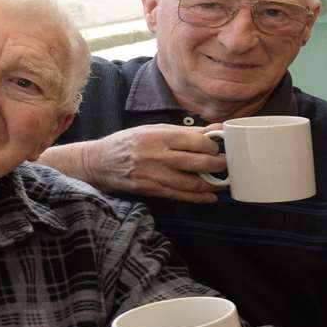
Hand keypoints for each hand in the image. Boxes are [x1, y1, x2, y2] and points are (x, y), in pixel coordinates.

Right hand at [39, 124, 225, 202]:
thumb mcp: (154, 129)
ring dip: (212, 185)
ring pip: (191, 182)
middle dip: (218, 165)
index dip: (213, 146)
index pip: (196, 141)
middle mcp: (157, 155)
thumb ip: (185, 132)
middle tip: (227, 165)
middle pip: (197, 162)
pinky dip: (198, 197)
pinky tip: (209, 197)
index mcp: (159, 135)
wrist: (99, 162)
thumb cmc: (130, 142)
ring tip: (223, 183)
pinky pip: (179, 195)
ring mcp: (153, 174)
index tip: (218, 148)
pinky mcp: (150, 189)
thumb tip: (216, 129)